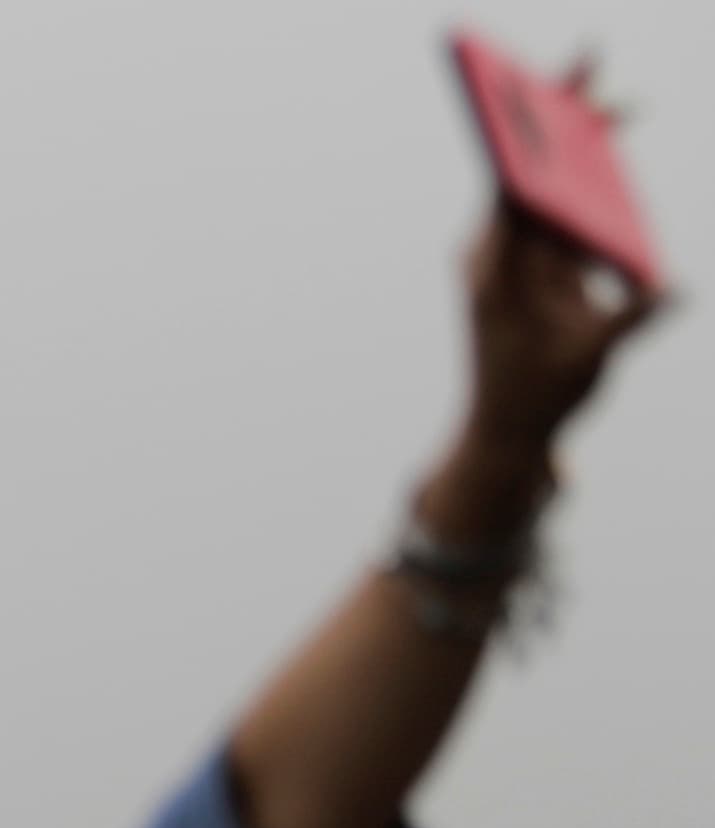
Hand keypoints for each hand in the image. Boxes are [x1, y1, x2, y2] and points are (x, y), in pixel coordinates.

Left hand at [455, 78, 669, 466]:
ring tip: (619, 107)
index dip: (536, 121)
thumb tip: (667, 290)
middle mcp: (493, 254)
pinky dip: (584, 186)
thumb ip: (629, 317)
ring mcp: (504, 257)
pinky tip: (609, 165)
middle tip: (595, 61)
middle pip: (532, 166)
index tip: (560, 79)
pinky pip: (553, 211)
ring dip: (582, 148)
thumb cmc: (541, 397)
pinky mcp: (521, 267)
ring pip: (546, 184)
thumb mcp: (588, 357)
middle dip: (568, 114)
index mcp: (501, 266)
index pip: (517, 175)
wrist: (505, 434)